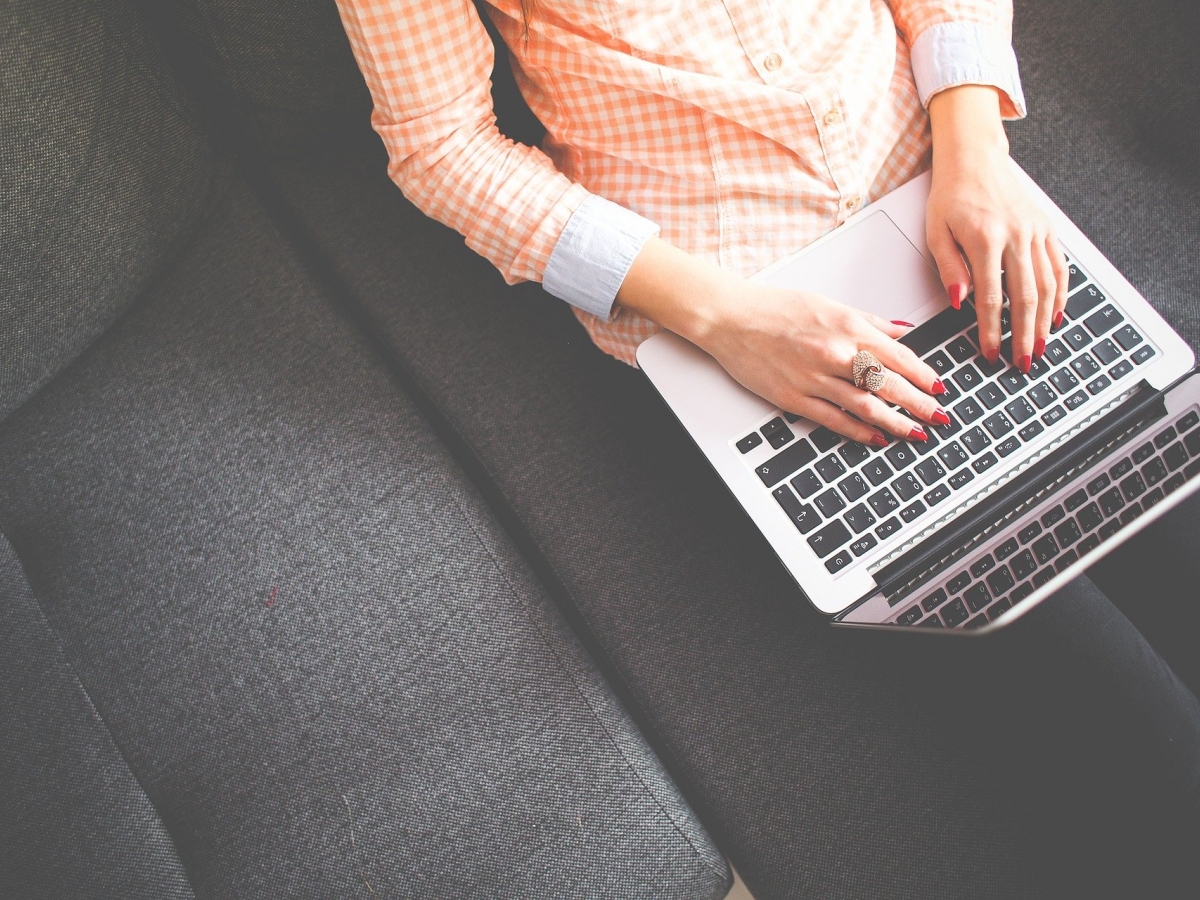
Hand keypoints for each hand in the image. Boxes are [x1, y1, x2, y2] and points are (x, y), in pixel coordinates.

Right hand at [697, 283, 949, 443]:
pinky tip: (877, 438)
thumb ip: (869, 321)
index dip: (924, 375)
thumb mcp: (829, 305)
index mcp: (847, 327)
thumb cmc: (775, 309)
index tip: (940, 388)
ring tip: (916, 433)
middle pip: (889, 384)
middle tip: (940, 417)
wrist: (731, 318)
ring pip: (866, 406)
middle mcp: (835, 353)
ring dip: (896, 422)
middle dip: (920, 404)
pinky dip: (859, 431)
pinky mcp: (794, 398)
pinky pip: (834, 419)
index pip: (898, 356)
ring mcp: (814, 378)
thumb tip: (902, 332)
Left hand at [927, 86, 1068, 372]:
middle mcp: (1016, 236)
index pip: (991, 297)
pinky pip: (1059, 266)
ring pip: (1047, 285)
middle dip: (1024, 335)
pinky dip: (1060, 294)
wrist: (975, 158)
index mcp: (985, 239)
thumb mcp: (936, 232)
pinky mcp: (1046, 228)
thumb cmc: (951, 195)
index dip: (991, 330)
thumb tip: (959, 302)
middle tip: (1023, 362)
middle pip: (1025, 297)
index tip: (990, 353)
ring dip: (1045, 321)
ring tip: (1041, 347)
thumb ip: (949, 268)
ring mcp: (1035, 231)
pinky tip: (1055, 315)